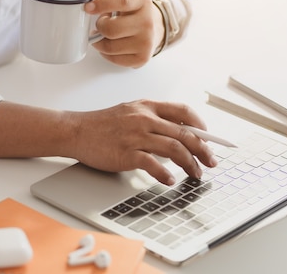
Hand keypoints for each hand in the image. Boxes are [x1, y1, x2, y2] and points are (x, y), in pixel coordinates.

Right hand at [65, 100, 216, 184]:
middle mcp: (144, 119)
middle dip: (203, 151)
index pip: (184, 112)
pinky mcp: (127, 153)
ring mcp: (136, 136)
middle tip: (210, 162)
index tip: (209, 139)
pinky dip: (166, 174)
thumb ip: (152, 119)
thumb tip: (177, 133)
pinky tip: (170, 180)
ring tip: (195, 174)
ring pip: (175, 149)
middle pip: (185, 134)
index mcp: (147, 107)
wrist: (76, 131)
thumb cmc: (101, 125)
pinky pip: (153, 165)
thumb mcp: (129, 112)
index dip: (202, 126)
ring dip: (190, 164)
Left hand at [85, 0, 164, 67]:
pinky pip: (113, 59)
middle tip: (102, 23)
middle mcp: (147, 22)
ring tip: (107, 34)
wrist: (154, 27)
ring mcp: (146, 42)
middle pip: (111, 29)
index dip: (102, 4)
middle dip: (100, 26)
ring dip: (101, 42)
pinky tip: (113, 44)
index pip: (122, 1)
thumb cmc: (132, 12)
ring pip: (109, 47)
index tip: (87, 7)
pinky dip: (107, 53)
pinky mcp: (142, 58)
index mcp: (142, 1)